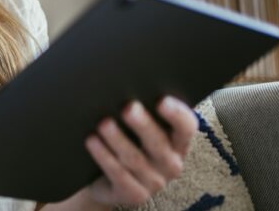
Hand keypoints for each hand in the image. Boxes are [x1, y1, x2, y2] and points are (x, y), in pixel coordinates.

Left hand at [83, 96, 197, 206]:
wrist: (110, 182)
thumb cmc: (129, 144)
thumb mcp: (140, 130)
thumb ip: (143, 111)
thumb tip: (126, 83)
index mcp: (178, 143)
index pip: (186, 127)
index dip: (177, 114)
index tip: (162, 100)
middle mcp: (171, 164)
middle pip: (158, 143)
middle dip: (143, 125)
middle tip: (128, 108)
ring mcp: (153, 182)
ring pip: (134, 158)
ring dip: (118, 139)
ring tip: (104, 123)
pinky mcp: (134, 194)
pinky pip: (118, 174)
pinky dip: (104, 156)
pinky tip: (92, 141)